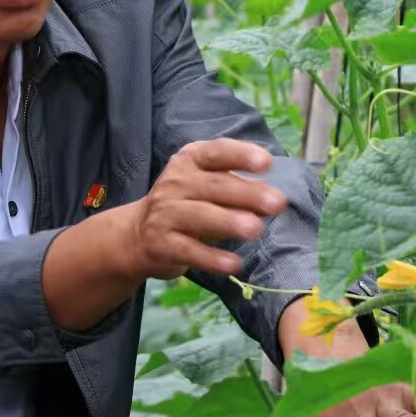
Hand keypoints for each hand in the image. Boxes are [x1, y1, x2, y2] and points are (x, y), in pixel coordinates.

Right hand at [119, 139, 285, 279]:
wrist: (137, 234)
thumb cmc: (185, 205)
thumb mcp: (206, 187)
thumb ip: (238, 189)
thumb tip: (273, 200)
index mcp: (190, 160)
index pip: (217, 152)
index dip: (241, 156)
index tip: (267, 163)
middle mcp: (175, 182)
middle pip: (215, 186)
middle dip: (248, 194)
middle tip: (278, 204)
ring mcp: (165, 213)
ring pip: (200, 216)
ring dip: (229, 222)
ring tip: (256, 229)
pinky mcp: (161, 244)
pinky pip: (189, 250)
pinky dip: (212, 258)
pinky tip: (234, 264)